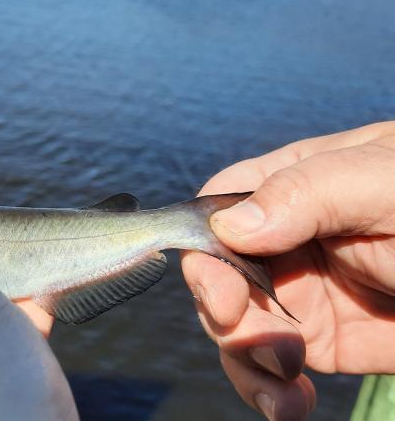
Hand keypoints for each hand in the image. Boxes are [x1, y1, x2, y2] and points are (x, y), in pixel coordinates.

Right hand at [182, 121, 394, 419]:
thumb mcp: (391, 185)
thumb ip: (310, 191)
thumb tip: (227, 226)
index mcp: (298, 183)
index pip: (221, 204)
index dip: (204, 247)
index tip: (223, 294)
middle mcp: (290, 237)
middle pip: (219, 274)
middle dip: (228, 316)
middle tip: (267, 346)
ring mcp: (305, 292)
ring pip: (237, 327)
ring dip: (247, 362)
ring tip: (287, 383)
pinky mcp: (327, 342)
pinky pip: (274, 368)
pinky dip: (271, 392)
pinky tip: (290, 404)